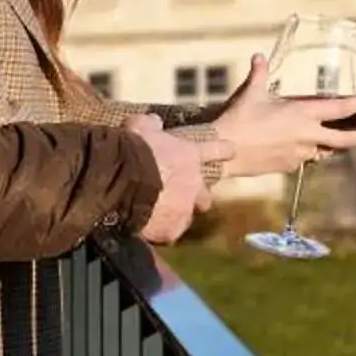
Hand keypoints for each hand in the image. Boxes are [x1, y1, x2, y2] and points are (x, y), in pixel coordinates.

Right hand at [129, 114, 212, 243]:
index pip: (216, 150)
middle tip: (180, 197)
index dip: (223, 150)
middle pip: (205, 196)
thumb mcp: (141, 127)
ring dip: (175, 216)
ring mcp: (184, 209)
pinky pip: (168, 233)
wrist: (124, 179)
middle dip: (196, 198)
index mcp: (190, 156)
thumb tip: (155, 122)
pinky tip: (146, 229)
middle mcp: (194, 184)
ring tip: (156, 216)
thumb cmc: (135, 148)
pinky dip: (159, 232)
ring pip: (185, 217)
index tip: (231, 150)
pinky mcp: (171, 230)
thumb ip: (151, 125)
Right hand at [211, 53, 355, 178]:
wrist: (226, 150)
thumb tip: (258, 56)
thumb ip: (260, 73)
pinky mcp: (289, 166)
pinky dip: (304, 152)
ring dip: (327, 145)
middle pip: (344, 140)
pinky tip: (294, 147)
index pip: (341, 108)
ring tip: (326, 139)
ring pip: (322, 150)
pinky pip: (303, 159)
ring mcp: (300, 154)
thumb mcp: (252, 93)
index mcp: (304, 114)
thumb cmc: (241, 118)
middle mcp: (308, 135)